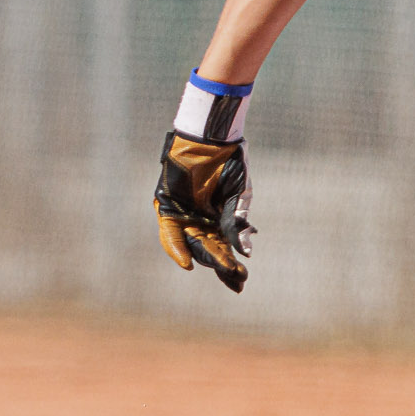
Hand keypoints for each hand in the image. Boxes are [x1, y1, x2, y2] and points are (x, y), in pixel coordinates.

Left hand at [154, 131, 253, 292]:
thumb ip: (237, 223)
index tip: (241, 278)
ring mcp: (184, 214)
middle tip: (235, 276)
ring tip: (220, 270)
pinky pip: (169, 233)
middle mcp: (200, 220)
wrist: (211, 136)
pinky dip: (176, 247)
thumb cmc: (229, 161)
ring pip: (191, 243)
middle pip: (209, 249)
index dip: (231, 264)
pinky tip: (187, 263)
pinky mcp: (168, 206)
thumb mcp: (238, 196)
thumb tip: (246, 252)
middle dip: (222, 264)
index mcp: (218, 218)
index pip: (223, 247)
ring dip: (203, 258)